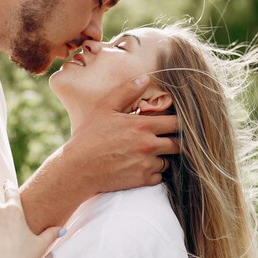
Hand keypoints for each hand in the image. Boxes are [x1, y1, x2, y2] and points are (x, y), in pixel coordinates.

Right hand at [66, 75, 178, 192]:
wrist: (78, 168)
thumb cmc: (89, 136)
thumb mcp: (105, 107)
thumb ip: (127, 91)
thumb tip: (145, 77)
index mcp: (143, 125)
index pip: (177, 123)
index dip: (178, 122)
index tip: (173, 122)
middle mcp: (148, 145)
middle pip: (178, 144)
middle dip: (174, 141)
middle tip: (164, 139)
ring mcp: (146, 164)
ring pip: (169, 161)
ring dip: (163, 157)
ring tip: (148, 153)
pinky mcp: (142, 180)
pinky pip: (159, 177)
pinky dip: (154, 173)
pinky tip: (140, 166)